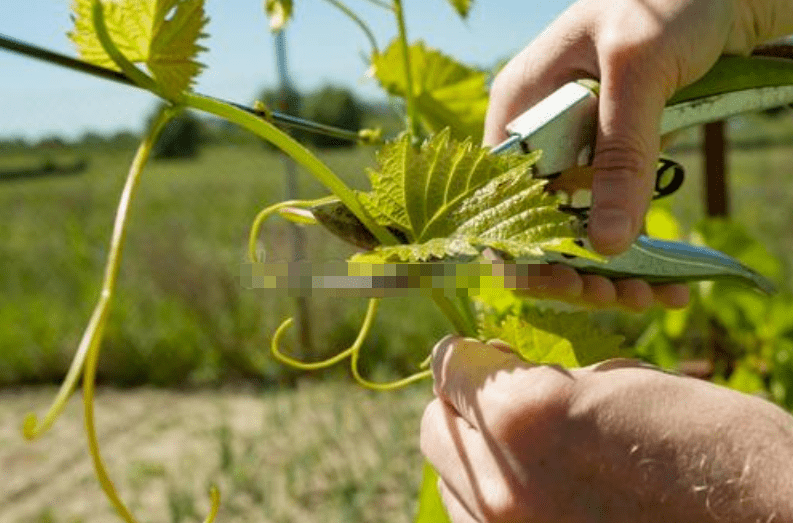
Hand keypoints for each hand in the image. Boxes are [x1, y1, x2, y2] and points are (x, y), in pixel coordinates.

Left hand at [420, 336, 792, 522]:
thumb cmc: (713, 445)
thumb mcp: (621, 384)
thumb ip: (543, 380)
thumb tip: (499, 375)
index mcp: (523, 417)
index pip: (450, 366)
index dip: (471, 355)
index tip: (490, 356)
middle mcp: (498, 485)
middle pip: (435, 425)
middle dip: (465, 404)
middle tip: (508, 399)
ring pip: (450, 480)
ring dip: (476, 454)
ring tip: (530, 450)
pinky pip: (476, 521)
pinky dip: (493, 499)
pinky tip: (540, 490)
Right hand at [484, 0, 792, 309]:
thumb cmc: (667, 1)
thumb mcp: (638, 69)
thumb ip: (621, 152)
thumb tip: (607, 246)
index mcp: (518, 105)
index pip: (497, 195)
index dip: (520, 249)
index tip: (567, 284)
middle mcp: (538, 135)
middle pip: (536, 224)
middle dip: (575, 270)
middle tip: (624, 298)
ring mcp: (575, 150)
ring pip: (576, 230)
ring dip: (610, 273)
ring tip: (656, 295)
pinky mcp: (611, 159)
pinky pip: (612, 216)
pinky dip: (637, 253)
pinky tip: (668, 281)